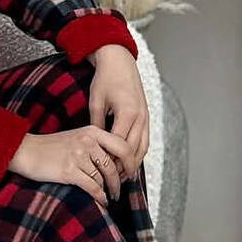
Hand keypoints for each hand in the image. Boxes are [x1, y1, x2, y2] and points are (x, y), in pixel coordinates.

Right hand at [7, 126, 134, 204]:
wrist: (26, 151)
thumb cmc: (51, 147)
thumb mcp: (77, 137)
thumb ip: (96, 145)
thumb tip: (117, 162)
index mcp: (91, 131)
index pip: (121, 145)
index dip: (130, 161)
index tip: (131, 172)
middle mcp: (87, 141)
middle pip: (114, 164)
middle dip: (120, 180)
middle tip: (120, 190)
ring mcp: (78, 155)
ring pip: (103, 177)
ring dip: (109, 190)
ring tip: (110, 197)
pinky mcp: (69, 171)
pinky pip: (92, 187)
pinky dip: (99, 196)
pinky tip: (101, 201)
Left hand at [88, 44, 148, 179]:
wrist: (119, 60)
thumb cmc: (105, 79)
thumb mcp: (95, 102)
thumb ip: (96, 125)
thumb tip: (96, 147)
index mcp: (126, 113)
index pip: (119, 146)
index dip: (111, 161)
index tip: (102, 173)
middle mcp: (140, 116)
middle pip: (134, 150)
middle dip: (123, 168)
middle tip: (112, 182)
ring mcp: (146, 116)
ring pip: (143, 148)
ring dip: (133, 163)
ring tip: (122, 176)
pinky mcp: (146, 116)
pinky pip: (145, 139)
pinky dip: (138, 152)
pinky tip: (129, 161)